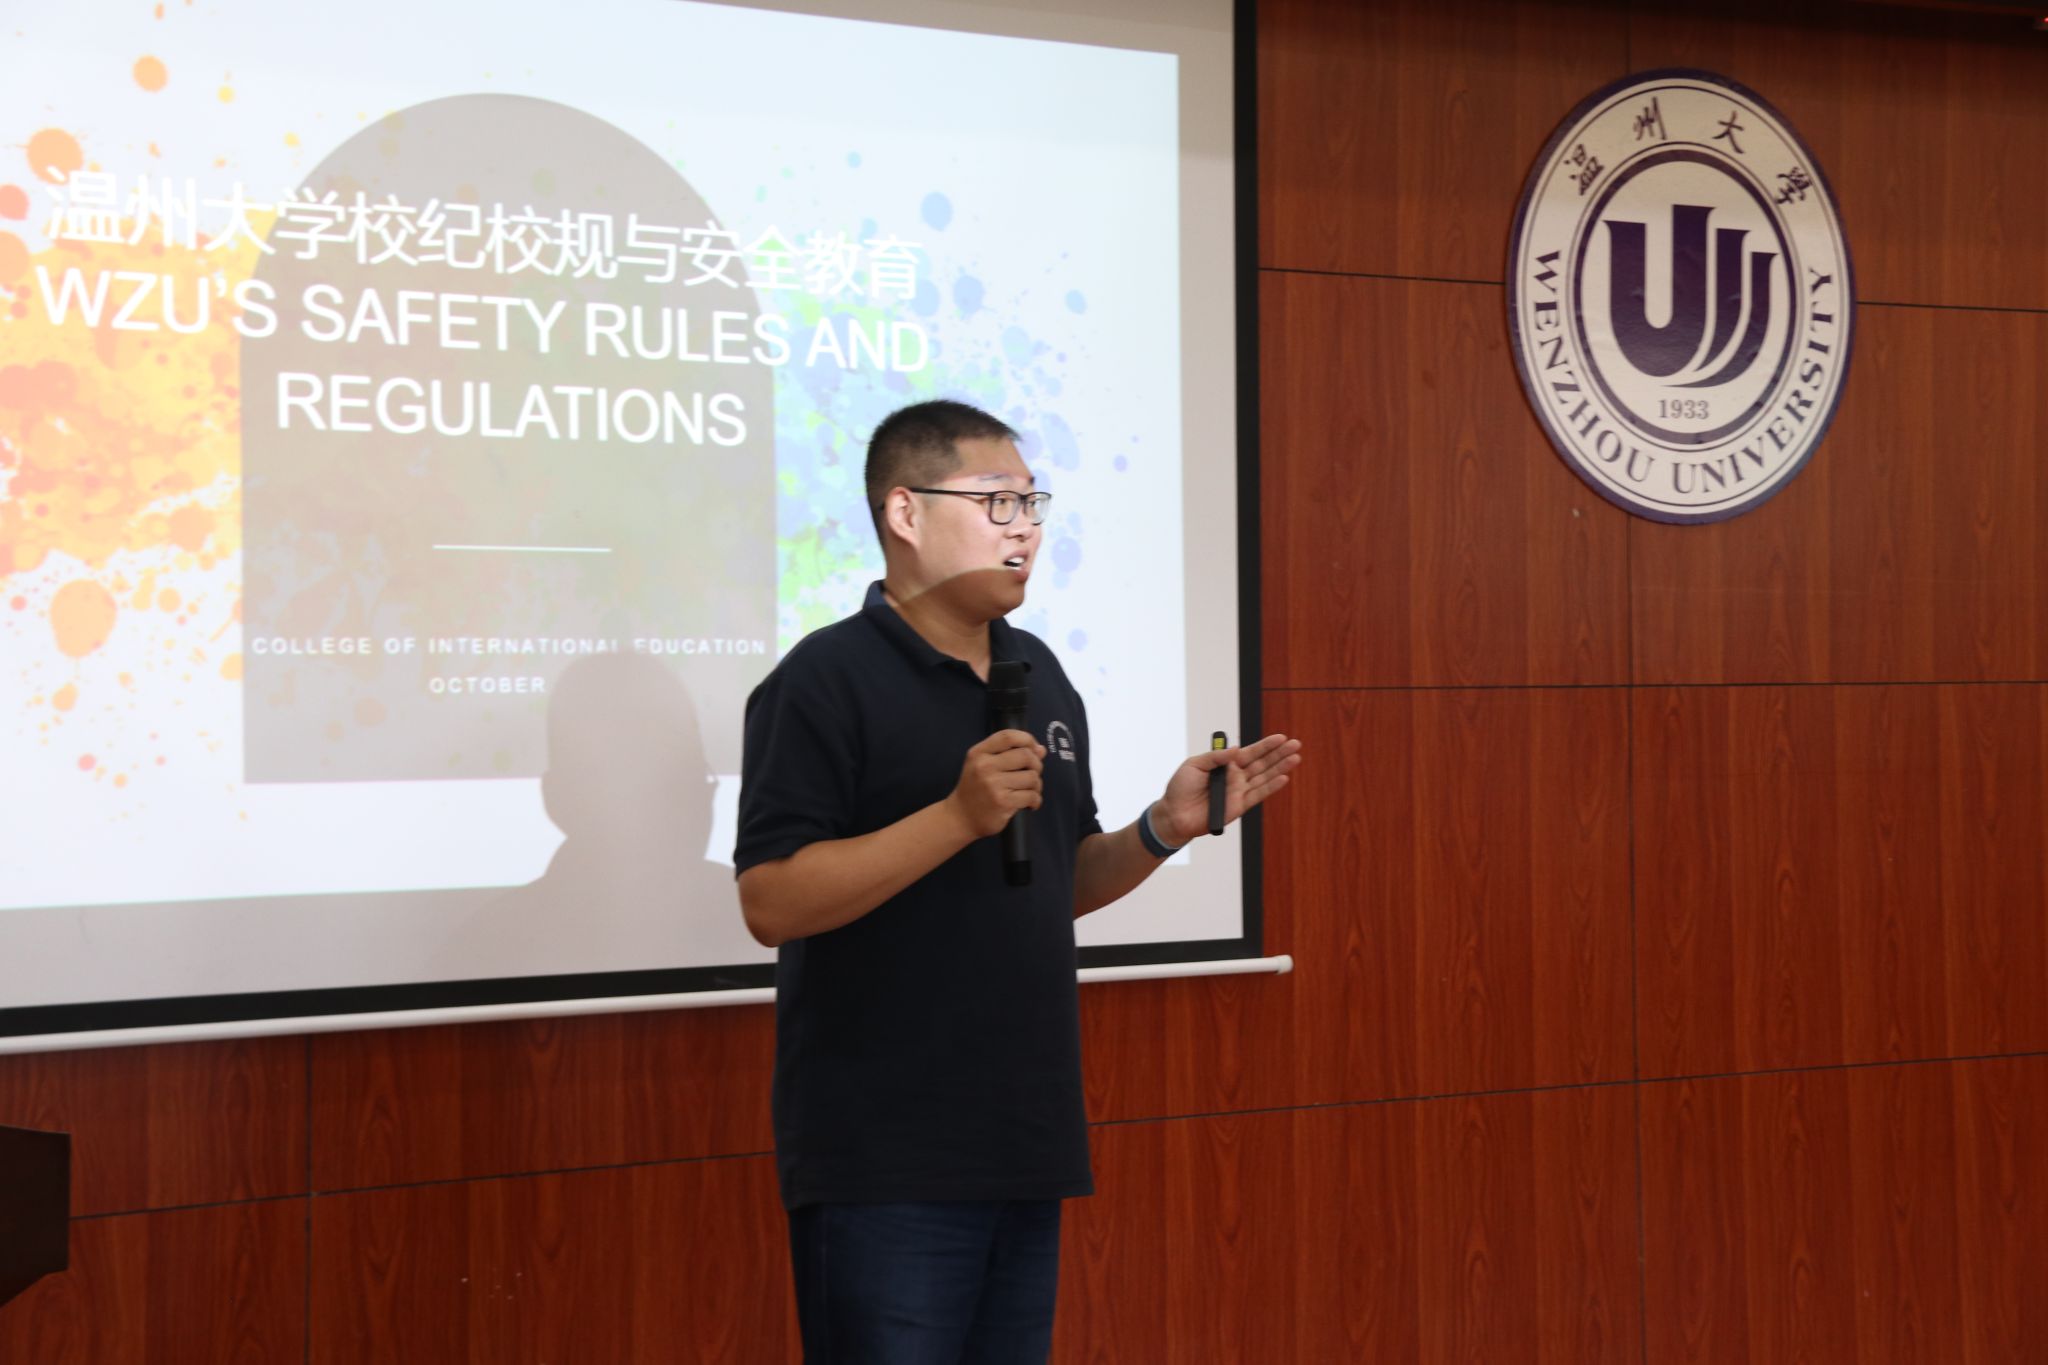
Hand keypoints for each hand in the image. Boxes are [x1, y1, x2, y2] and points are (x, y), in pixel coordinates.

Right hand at [949, 730, 1045, 837]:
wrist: (960, 817)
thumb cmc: (974, 789)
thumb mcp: (983, 765)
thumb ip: (1010, 754)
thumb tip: (1041, 750)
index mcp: (979, 753)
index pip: (1008, 736)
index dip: (1027, 740)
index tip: (1034, 749)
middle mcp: (985, 766)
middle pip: (1026, 755)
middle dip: (1036, 765)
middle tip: (1032, 775)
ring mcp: (994, 784)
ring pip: (1032, 777)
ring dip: (1037, 785)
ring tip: (1029, 791)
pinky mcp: (1003, 802)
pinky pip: (1032, 795)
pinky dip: (1036, 800)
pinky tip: (1030, 803)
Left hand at [1155, 733, 1302, 846]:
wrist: (1174, 814)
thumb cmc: (1180, 788)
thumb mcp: (1194, 765)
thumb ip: (1215, 757)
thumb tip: (1234, 750)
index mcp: (1225, 764)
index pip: (1250, 752)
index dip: (1265, 745)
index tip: (1281, 737)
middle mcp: (1235, 777)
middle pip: (1262, 763)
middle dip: (1279, 753)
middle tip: (1296, 744)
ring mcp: (1238, 791)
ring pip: (1264, 777)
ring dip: (1280, 768)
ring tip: (1295, 758)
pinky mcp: (1239, 806)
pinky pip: (1258, 795)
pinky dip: (1271, 787)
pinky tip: (1283, 778)